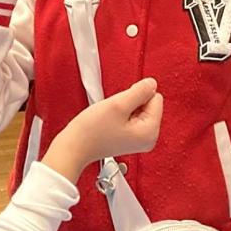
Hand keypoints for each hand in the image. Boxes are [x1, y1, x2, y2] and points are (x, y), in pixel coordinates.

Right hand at [41, 78, 162, 182]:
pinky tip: (111, 122)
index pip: (156, 98)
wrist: (75, 147)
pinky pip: (133, 116)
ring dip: (126, 108)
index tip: (121, 106)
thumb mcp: (118, 104)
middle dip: (132, 103)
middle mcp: (149, 138)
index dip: (136, 95)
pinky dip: (122, 115)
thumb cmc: (92, 130)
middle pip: (150, 104)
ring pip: (141, 109)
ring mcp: (140, 140)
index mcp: (150, 132)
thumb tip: (152, 83)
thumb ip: (139, 91)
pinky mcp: (131, 138)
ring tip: (111, 118)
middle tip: (115, 113)